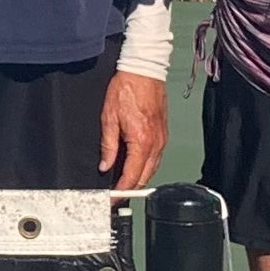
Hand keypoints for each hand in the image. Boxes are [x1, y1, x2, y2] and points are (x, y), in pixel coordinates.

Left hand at [99, 72, 167, 189]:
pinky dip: (146, 167)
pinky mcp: (164, 134)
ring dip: (139, 179)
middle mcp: (155, 143)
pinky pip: (156, 157)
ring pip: (152, 169)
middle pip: (144, 177)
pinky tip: (136, 166)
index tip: (113, 199)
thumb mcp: (109, 118)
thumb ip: (108, 145)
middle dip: (130, 189)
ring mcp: (162, 139)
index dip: (121, 191)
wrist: (144, 71)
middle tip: (117, 196)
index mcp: (141, 141)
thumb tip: (105, 165)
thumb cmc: (126, 89)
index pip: (131, 176)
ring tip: (124, 185)